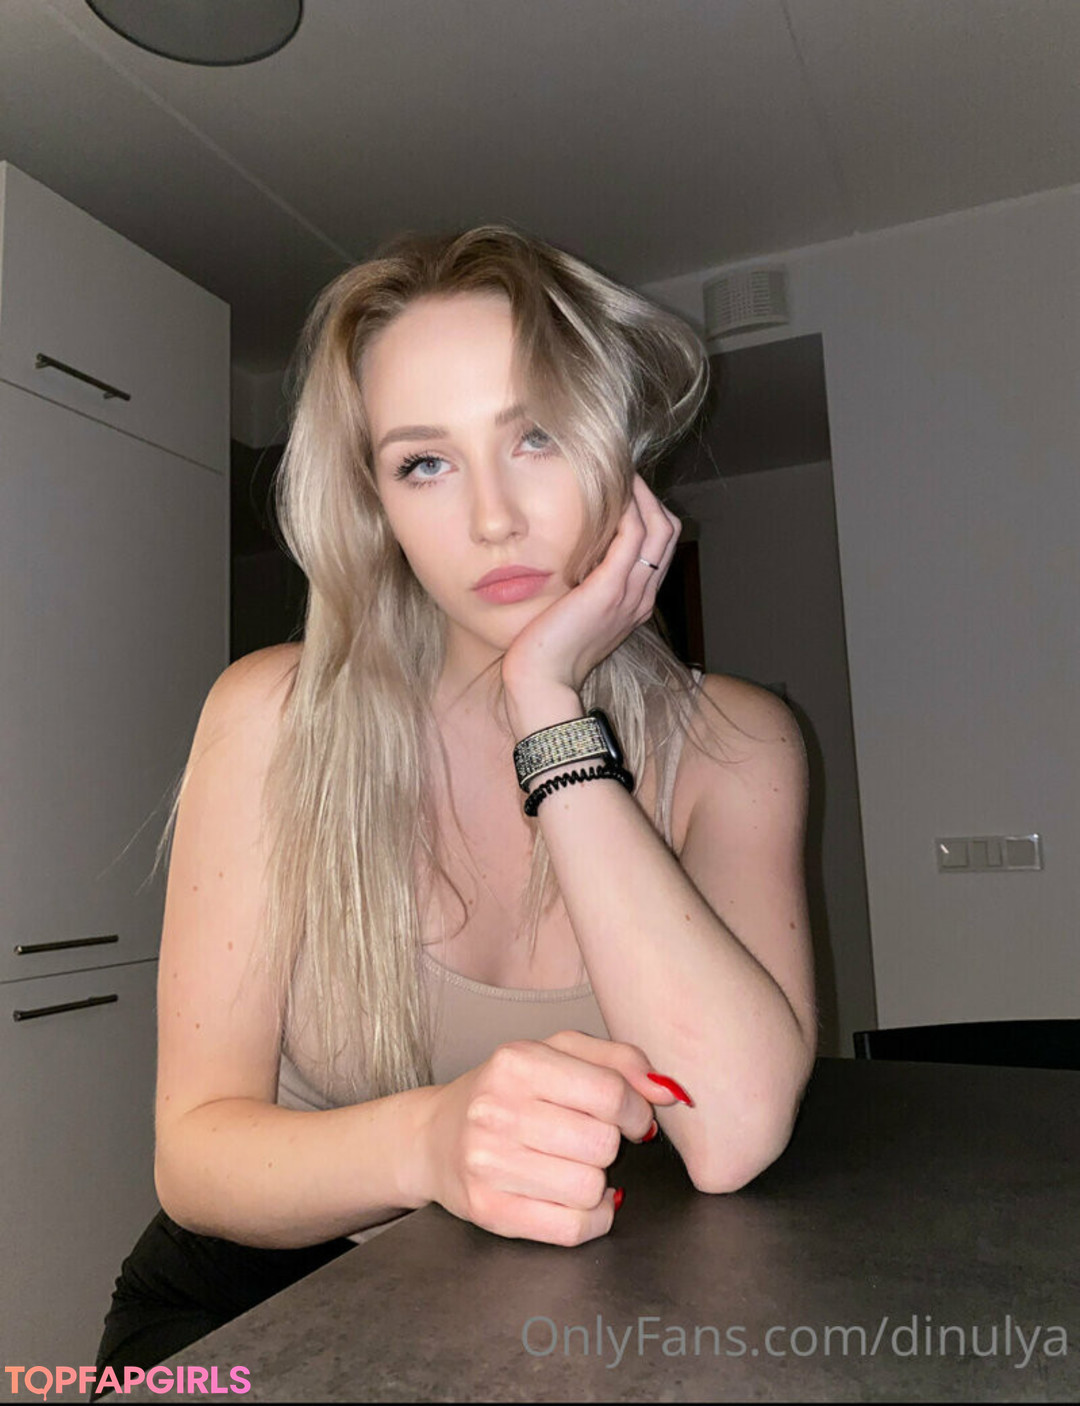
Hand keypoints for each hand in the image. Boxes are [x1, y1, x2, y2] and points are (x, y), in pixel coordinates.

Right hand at [417, 1030, 681, 1245]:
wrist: (433, 1136)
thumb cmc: (507, 1090)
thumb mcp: (557, 1053)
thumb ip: (619, 1061)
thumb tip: (669, 1091)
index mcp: (517, 1061)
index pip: (610, 1094)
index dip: (635, 1112)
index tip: (629, 1118)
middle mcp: (496, 1109)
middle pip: (603, 1145)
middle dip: (608, 1145)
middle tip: (587, 1139)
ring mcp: (488, 1163)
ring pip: (590, 1189)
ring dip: (595, 1182)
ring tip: (572, 1165)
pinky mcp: (488, 1211)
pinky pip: (572, 1228)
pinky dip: (589, 1218)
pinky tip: (572, 1197)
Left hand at [501, 474, 680, 694]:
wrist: (542, 684)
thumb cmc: (548, 653)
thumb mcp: (574, 614)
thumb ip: (583, 588)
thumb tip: (572, 560)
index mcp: (636, 603)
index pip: (660, 546)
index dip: (648, 512)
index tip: (623, 489)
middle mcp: (641, 597)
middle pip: (668, 532)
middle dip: (650, 496)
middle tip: (624, 472)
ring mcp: (629, 595)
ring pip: (657, 529)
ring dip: (641, 494)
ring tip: (621, 472)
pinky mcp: (608, 591)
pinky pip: (632, 538)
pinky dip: (627, 510)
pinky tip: (611, 494)